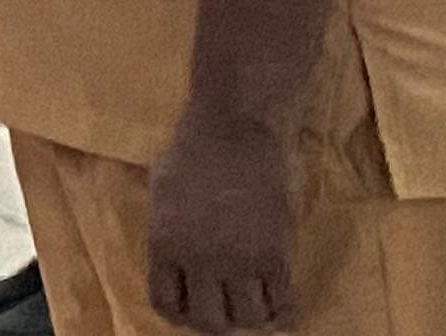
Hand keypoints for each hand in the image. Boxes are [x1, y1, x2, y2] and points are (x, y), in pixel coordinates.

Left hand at [146, 96, 300, 331]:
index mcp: (163, 242)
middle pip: (208, 322)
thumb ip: (167, 232)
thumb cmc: (192, 150)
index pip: (166, 304)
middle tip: (229, 311)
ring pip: (248, 320)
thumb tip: (174, 266)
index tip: (195, 308)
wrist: (233, 128)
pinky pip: (283, 305)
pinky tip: (284, 303)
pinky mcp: (274, 256)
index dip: (182, 314)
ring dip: (253, 318)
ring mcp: (237, 260)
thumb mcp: (161, 193)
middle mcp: (198, 259)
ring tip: (256, 303)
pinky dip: (285, 313)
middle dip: (219, 323)